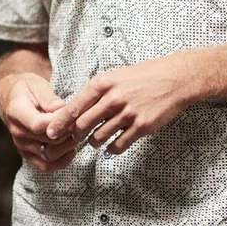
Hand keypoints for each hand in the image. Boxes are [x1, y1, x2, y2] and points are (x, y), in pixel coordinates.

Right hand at [0, 72, 76, 171]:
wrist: (12, 99)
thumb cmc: (27, 89)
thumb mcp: (37, 85)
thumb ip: (49, 98)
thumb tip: (62, 110)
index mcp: (16, 112)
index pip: (37, 125)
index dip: (58, 123)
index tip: (71, 116)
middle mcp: (17, 132)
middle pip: (47, 141)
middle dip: (68, 133)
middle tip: (80, 123)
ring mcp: (21, 145)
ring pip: (49, 155)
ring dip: (67, 147)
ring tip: (77, 134)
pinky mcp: (28, 155)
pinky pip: (46, 166)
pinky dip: (62, 161)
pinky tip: (71, 150)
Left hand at [45, 54, 196, 154]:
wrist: (174, 78)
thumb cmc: (142, 77)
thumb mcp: (114, 77)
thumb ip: (95, 93)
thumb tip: (75, 111)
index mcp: (102, 83)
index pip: (73, 107)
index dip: (60, 123)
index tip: (51, 133)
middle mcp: (113, 98)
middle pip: (83, 125)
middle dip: (77, 135)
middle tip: (78, 138)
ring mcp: (128, 113)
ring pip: (98, 137)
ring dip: (94, 142)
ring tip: (97, 140)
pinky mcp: (142, 126)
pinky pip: (118, 145)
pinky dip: (112, 149)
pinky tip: (112, 145)